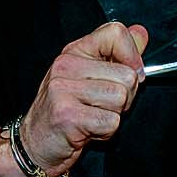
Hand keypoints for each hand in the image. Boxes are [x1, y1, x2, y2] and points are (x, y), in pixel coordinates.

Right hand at [17, 21, 148, 176]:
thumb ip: (117, 54)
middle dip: (126, 97)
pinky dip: (106, 132)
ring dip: (114, 115)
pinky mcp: (67, 115)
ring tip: (93, 116)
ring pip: (121, 98)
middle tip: (102, 105)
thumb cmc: (65, 110)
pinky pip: (111, 122)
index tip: (130, 73)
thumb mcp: (89, 75)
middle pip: (127, 74)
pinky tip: (88, 130)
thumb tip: (140, 34)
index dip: (133, 56)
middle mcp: (66, 65)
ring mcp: (63, 89)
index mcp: (75, 51)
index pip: (115, 33)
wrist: (36, 143)